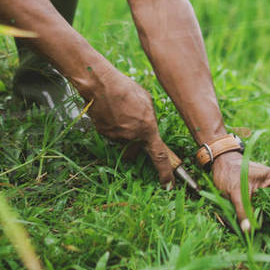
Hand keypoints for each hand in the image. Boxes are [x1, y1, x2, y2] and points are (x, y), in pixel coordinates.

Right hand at [84, 67, 174, 186]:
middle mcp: (132, 137)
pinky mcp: (103, 133)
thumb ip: (150, 117)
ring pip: (123, 140)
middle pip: (136, 147)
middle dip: (136, 141)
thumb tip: (149, 124)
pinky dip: (112, 125)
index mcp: (148, 129)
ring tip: (120, 109)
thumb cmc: (126, 88)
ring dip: (123, 130)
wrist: (100, 85)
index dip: (165, 172)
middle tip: (132, 121)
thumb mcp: (147, 101)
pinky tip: (110, 110)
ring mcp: (116, 137)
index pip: (160, 157)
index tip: (168, 184)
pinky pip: (111, 133)